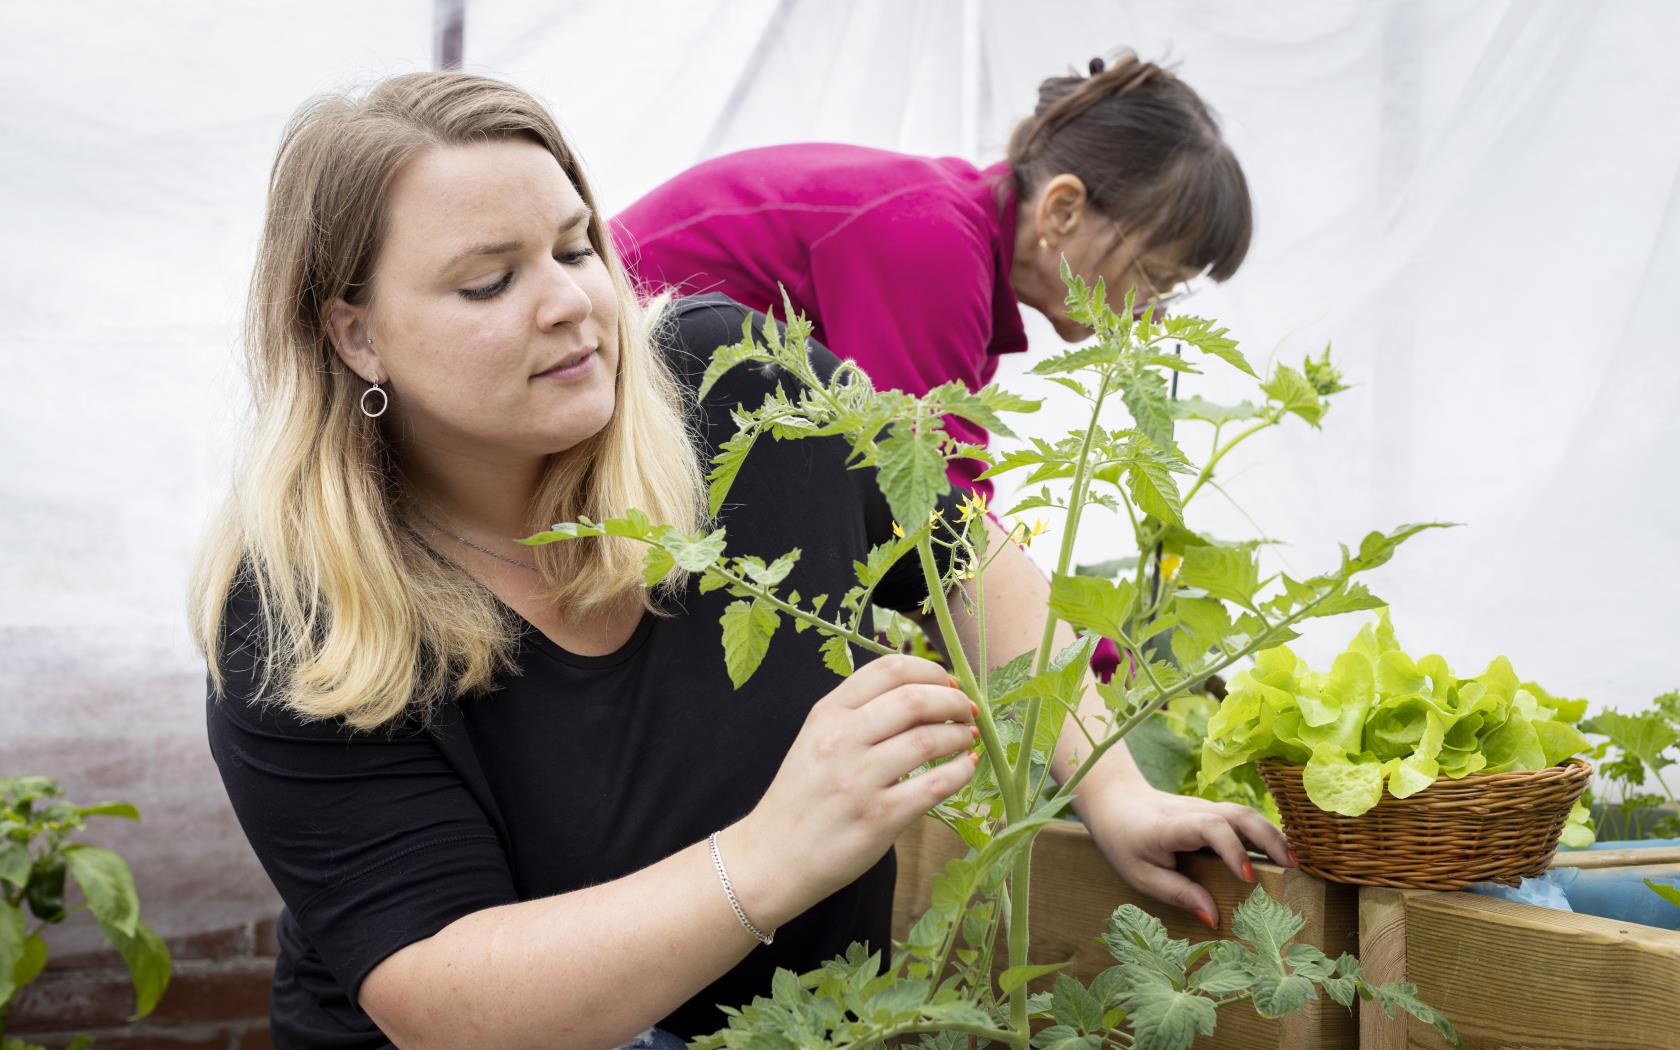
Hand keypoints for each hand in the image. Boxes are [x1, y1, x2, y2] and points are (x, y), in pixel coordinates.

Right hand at [728, 655, 977, 926]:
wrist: (772, 857)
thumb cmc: (802, 797)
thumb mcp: (816, 739)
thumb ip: (858, 713)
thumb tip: (921, 692)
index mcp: (827, 714)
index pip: (888, 670)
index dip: (929, 670)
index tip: (948, 681)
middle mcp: (841, 740)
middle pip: (914, 699)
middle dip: (953, 699)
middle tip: (968, 709)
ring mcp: (859, 780)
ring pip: (928, 739)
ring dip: (959, 734)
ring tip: (967, 737)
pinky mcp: (879, 818)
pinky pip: (935, 785)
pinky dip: (960, 771)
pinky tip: (967, 767)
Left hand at [1079, 783, 1293, 927]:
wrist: (1115, 802)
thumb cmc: (1125, 841)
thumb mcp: (1141, 875)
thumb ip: (1177, 893)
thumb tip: (1214, 918)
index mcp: (1171, 825)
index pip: (1210, 827)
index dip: (1232, 850)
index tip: (1247, 879)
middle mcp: (1193, 810)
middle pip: (1238, 814)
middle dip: (1269, 839)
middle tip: (1292, 868)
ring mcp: (1205, 806)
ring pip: (1245, 813)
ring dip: (1272, 835)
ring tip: (1295, 864)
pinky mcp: (1213, 810)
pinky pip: (1242, 818)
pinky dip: (1264, 833)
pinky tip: (1279, 854)